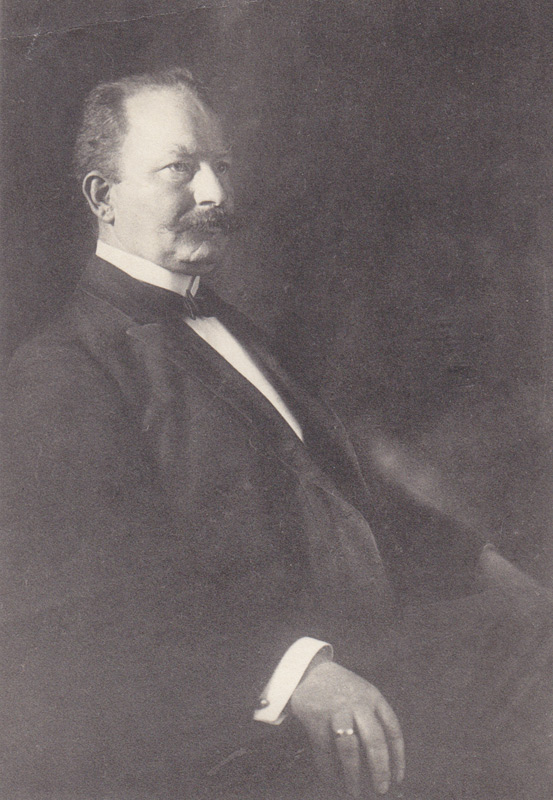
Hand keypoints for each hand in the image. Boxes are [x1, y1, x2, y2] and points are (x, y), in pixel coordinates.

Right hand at [290, 661, 403, 796]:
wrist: (309, 670)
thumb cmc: (341, 689)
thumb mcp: (362, 694)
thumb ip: (373, 719)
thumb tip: (382, 761)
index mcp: (374, 697)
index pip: (392, 729)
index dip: (397, 756)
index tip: (397, 778)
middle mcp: (358, 703)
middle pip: (374, 740)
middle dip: (379, 768)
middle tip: (380, 789)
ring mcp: (336, 709)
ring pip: (349, 747)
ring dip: (353, 773)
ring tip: (354, 790)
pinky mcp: (316, 717)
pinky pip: (324, 749)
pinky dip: (328, 768)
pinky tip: (331, 779)